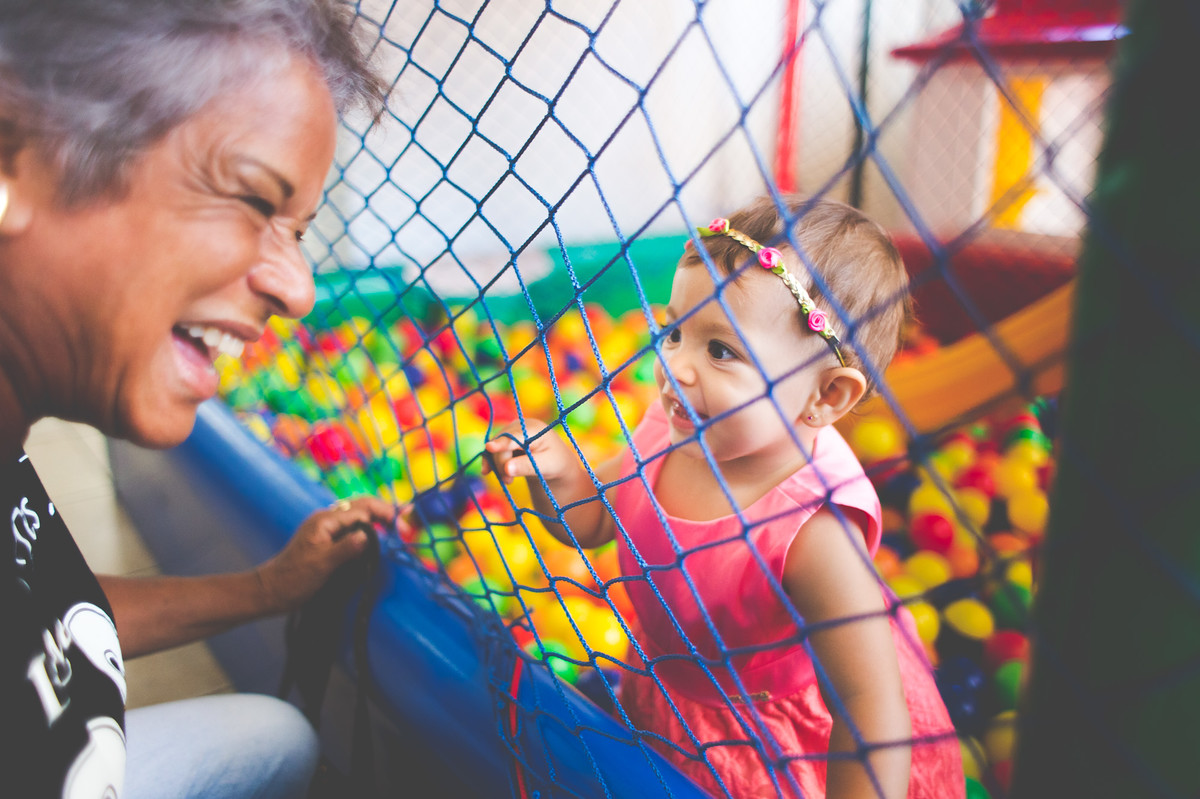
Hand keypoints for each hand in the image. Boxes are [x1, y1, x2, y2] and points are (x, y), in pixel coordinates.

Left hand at [255, 495, 401, 613]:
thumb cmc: (294, 578)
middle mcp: (326, 519)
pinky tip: (374, 536)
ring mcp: (325, 528)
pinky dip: (366, 526)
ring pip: (355, 514)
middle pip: (359, 505)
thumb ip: (346, 548)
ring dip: (375, 516)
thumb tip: (368, 535)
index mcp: (325, 521)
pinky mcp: (325, 539)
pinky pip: (350, 526)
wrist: (270, 590)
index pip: (361, 510)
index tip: (401, 525)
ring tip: (394, 525)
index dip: (383, 514)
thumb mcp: (322, 564)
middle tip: (403, 520)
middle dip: (382, 509)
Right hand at [483, 419, 572, 485]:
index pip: (514, 436)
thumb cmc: (554, 462)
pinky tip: (487, 471)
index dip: (502, 443)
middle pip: (501, 443)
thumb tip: (507, 469)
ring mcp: (510, 431)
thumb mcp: (546, 466)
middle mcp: (519, 426)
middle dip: (502, 463)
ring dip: (497, 465)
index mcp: (533, 428)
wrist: (555, 461)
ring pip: (494, 447)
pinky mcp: (504, 440)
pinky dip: (491, 461)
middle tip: (508, 481)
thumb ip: (527, 466)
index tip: (489, 448)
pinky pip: (492, 450)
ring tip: (507, 481)